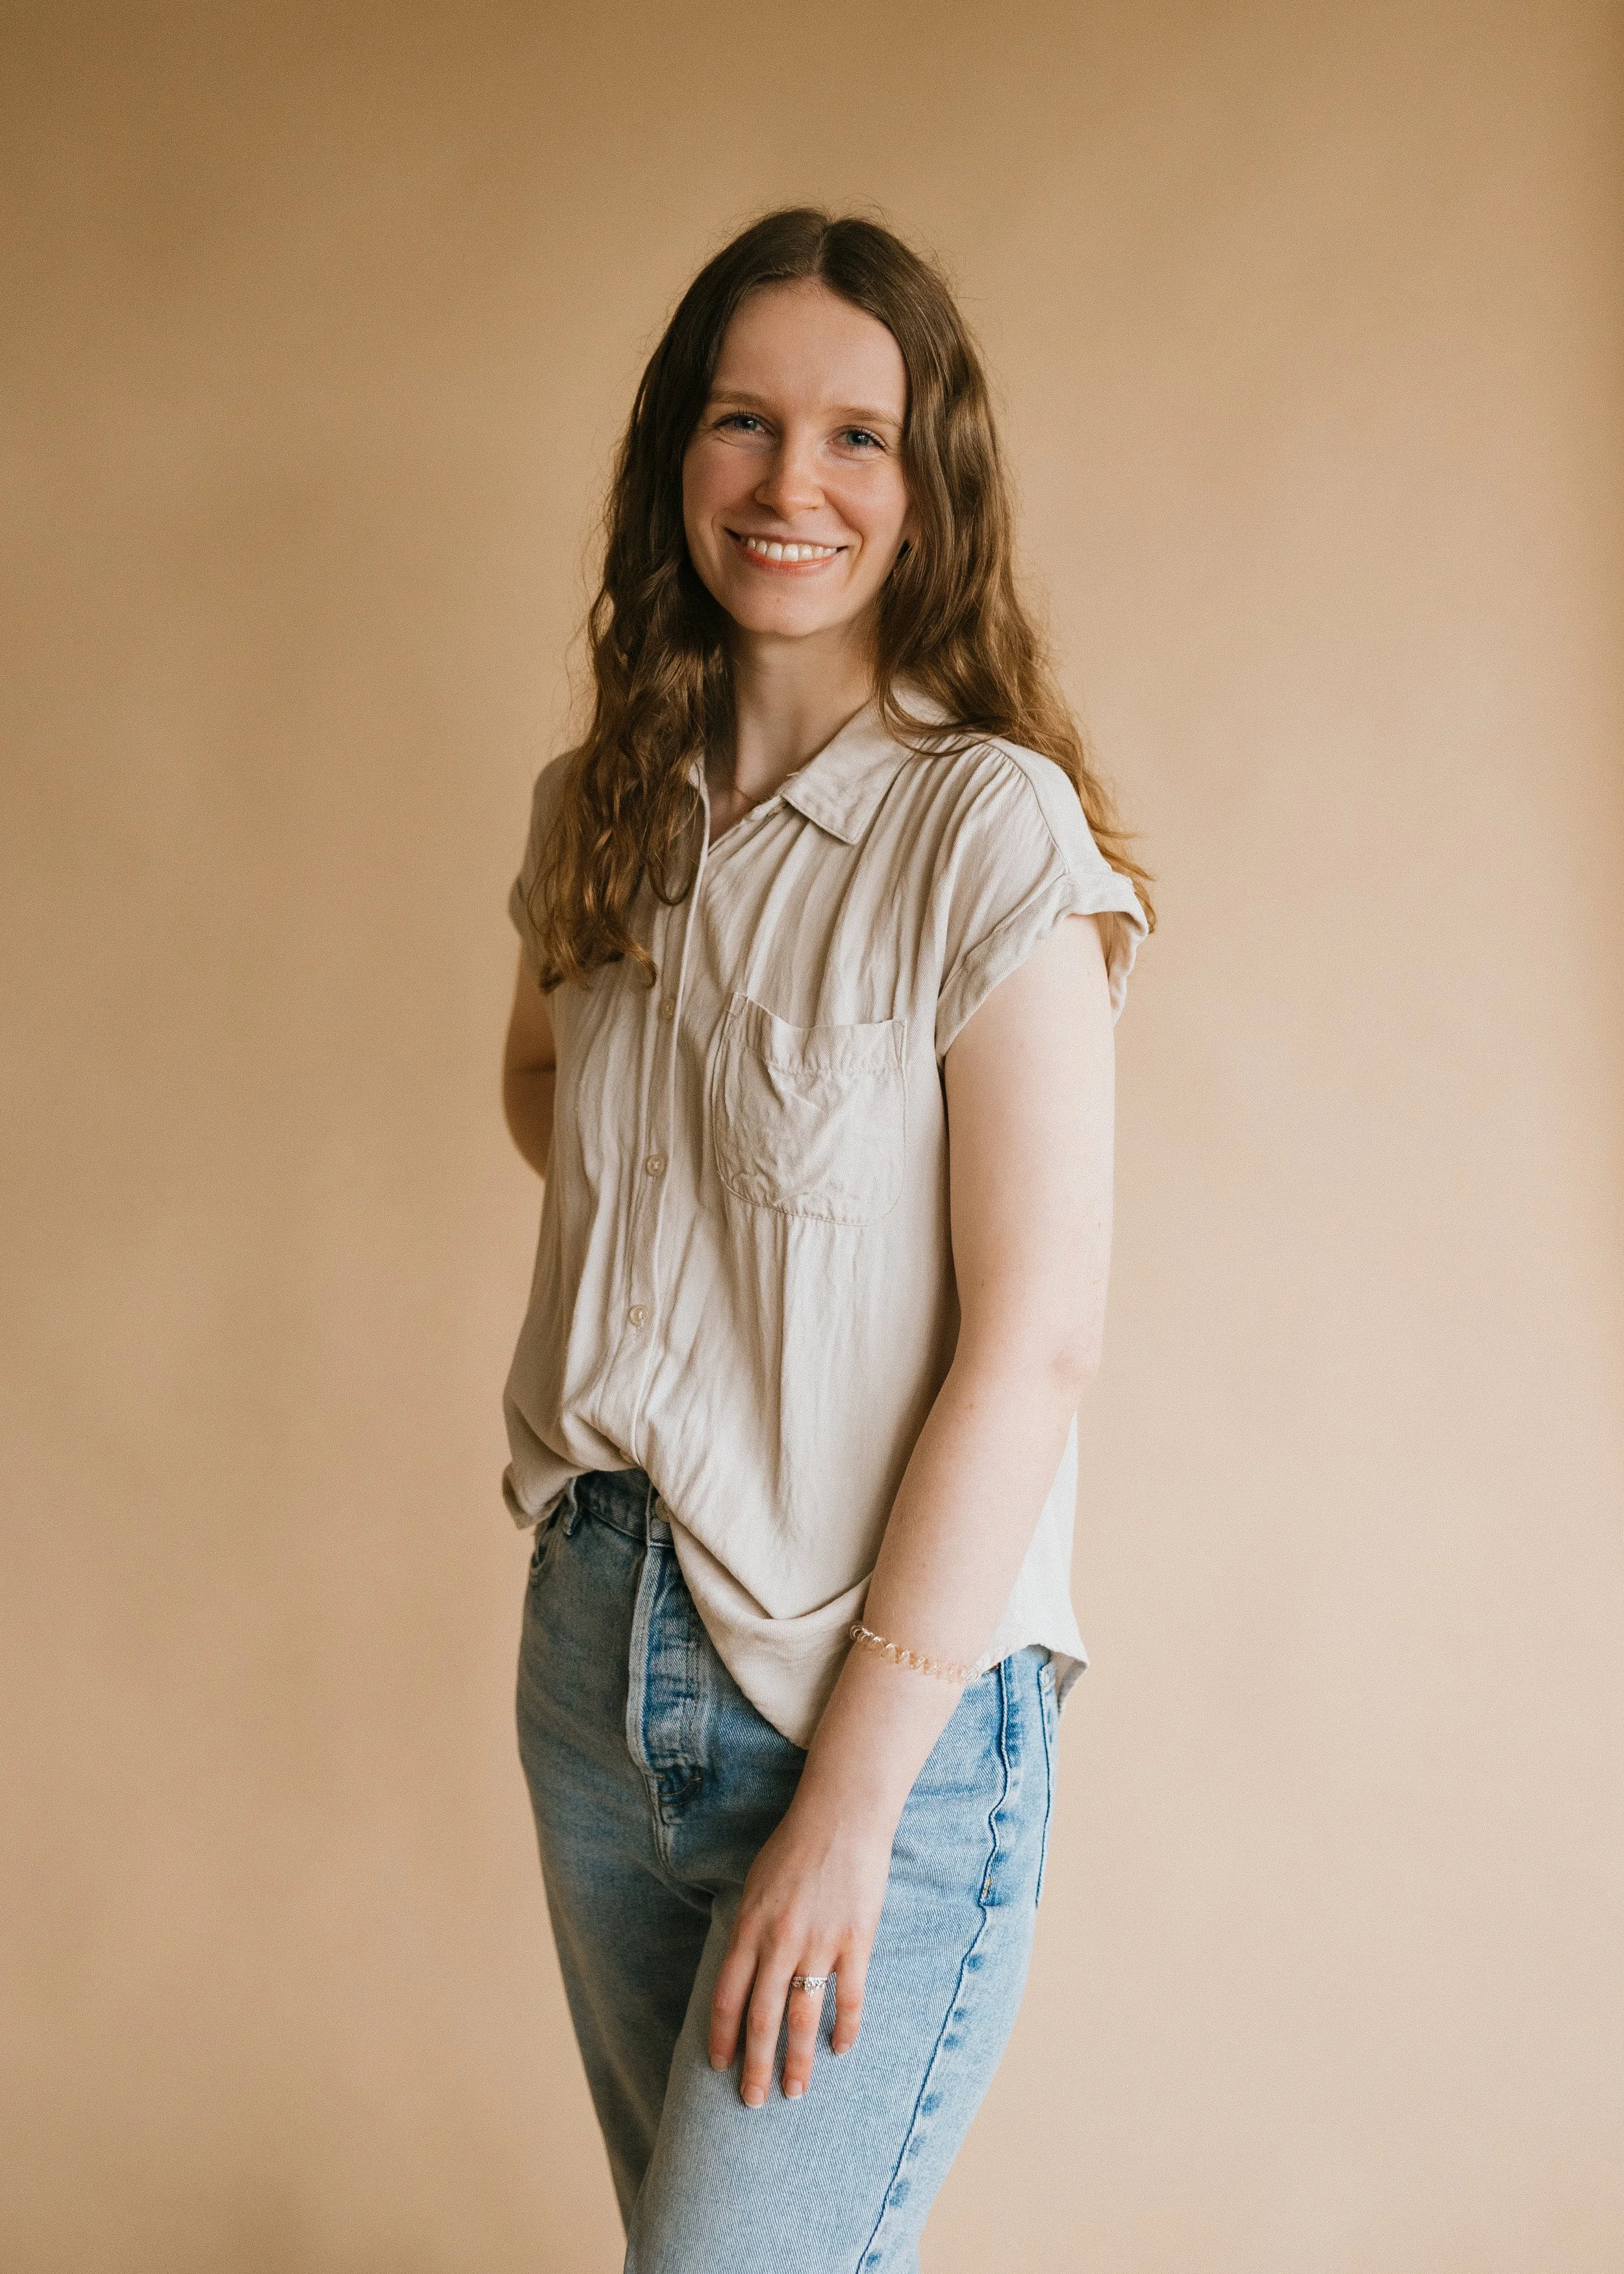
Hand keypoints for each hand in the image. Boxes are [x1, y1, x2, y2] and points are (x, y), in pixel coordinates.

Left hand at [708, 1787, 895, 2104]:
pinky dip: (846, 2028)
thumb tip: (742, 1971)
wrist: (841, 1815)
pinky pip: (850, 1996)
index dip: (721, 2037)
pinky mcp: (856, 1941)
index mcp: (748, 1928)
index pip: (727, 1997)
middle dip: (755, 2066)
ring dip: (797, 2061)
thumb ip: (748, 1930)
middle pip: (761, 2019)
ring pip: (803, 2018)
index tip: (718, 2067)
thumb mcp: (754, 1885)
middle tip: (752, 2101)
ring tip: (794, 2092)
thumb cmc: (794, 1845)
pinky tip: (842, 2050)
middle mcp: (779, 1942)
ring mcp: (819, 1944)